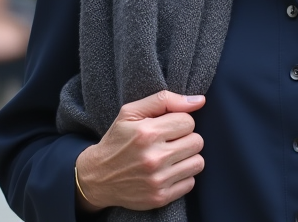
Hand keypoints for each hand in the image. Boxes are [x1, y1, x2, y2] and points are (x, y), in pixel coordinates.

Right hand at [75, 90, 205, 211]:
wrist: (97, 177)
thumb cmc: (117, 140)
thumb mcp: (131, 112)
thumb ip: (165, 100)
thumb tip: (200, 101)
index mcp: (147, 133)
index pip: (188, 121)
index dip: (180, 122)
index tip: (168, 127)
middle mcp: (153, 158)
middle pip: (197, 141)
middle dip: (186, 138)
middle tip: (171, 141)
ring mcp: (157, 180)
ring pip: (198, 162)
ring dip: (188, 158)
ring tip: (171, 156)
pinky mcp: (160, 197)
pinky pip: (191, 183)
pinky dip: (182, 176)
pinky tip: (168, 171)